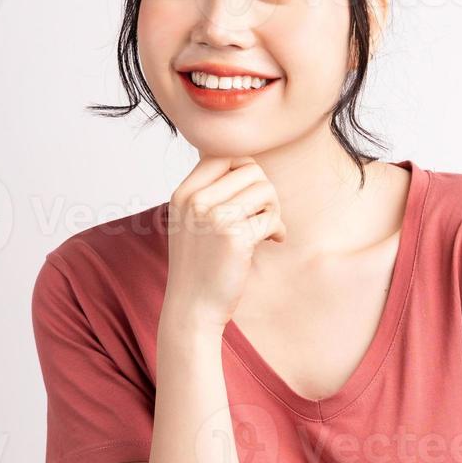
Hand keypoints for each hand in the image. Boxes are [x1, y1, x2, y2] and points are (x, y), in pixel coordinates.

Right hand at [162, 155, 286, 330]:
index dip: (245, 170)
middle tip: (262, 215)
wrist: (192, 308)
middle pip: (250, 169)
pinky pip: (271, 218)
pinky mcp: (235, 237)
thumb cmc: (200, 265)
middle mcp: (195, 201)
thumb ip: (212, 193)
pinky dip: (278, 230)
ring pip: (265, 189)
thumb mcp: (193, 222)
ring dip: (273, 210)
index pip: (223, 154)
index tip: (248, 195)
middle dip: (264, 191)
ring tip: (265, 229)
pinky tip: (272, 242)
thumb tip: (251, 165)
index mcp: (184, 193)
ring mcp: (214, 218)